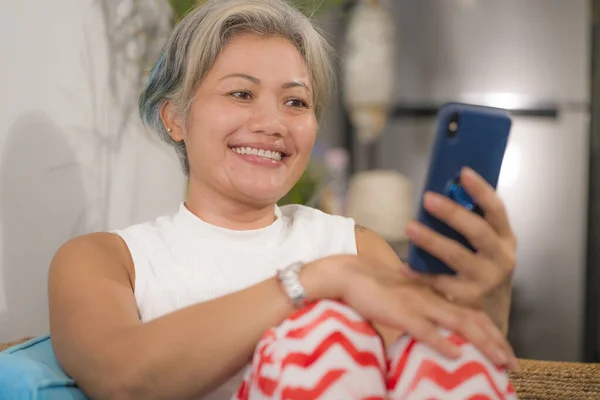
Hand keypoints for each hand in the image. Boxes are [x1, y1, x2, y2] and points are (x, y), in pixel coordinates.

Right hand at [315, 254, 518, 370]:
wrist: (351, 275)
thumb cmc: (376, 290)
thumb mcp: (407, 299)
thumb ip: (424, 313)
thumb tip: (439, 336)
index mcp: (435, 295)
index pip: (471, 313)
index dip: (492, 332)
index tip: (507, 352)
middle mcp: (433, 298)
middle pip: (473, 320)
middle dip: (497, 342)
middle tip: (513, 365)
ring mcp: (418, 304)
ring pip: (458, 324)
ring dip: (481, 343)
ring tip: (499, 361)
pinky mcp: (400, 312)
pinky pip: (424, 329)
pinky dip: (442, 342)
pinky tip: (455, 355)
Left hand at [403, 167, 516, 332]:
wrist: (491, 316)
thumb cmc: (482, 270)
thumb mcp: (486, 247)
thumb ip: (471, 224)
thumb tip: (443, 193)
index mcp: (506, 239)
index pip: (497, 209)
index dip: (481, 190)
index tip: (463, 172)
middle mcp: (501, 258)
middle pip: (477, 231)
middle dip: (452, 213)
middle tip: (427, 198)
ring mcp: (486, 280)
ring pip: (457, 256)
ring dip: (432, 240)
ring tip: (410, 227)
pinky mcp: (469, 299)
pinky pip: (440, 283)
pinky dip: (420, 274)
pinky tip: (404, 265)